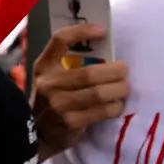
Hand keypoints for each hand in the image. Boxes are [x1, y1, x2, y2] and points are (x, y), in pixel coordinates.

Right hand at [31, 24, 129, 158]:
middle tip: (124, 69)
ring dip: (118, 89)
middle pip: (88, 73)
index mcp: (44, 65)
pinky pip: (100, 112)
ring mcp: (58, 104)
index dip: (81, 32)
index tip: (102, 31)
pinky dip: (114, 107)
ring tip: (124, 87)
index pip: (59, 40)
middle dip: (113, 71)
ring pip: (97, 93)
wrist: (39, 132)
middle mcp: (48, 83)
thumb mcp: (51, 77)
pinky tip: (117, 105)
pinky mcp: (70, 122)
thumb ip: (69, 64)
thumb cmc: (52, 98)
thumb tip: (105, 51)